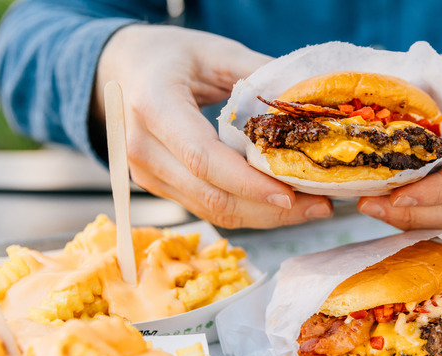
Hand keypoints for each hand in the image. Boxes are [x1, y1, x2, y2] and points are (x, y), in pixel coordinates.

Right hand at [94, 25, 332, 227]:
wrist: (121, 67)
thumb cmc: (169, 55)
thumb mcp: (215, 52)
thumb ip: (259, 76)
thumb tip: (308, 106)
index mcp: (154, 105)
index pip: (203, 159)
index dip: (248, 183)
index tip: (291, 195)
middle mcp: (141, 147)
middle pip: (210, 195)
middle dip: (269, 209)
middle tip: (319, 207)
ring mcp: (144, 172)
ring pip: (211, 210)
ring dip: (264, 216)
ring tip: (310, 208)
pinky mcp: (156, 186)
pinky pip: (206, 208)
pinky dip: (247, 210)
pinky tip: (281, 204)